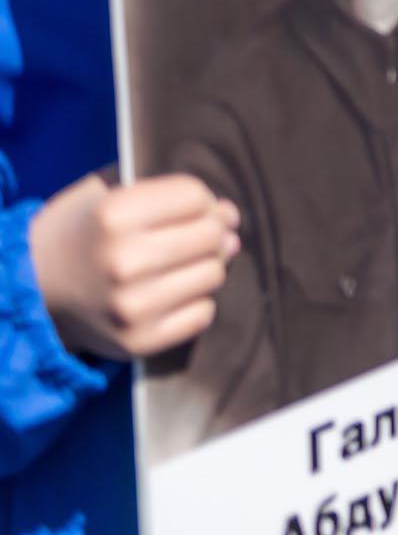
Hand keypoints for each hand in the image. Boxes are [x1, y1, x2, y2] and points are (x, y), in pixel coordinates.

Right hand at [29, 172, 238, 360]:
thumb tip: (229, 217)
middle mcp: (124, 261)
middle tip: (192, 237)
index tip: (191, 209)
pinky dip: (195, 302)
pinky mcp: (138, 341)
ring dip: (204, 266)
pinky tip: (171, 294)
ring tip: (178, 265)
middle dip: (209, 232)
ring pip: (213, 274)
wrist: (31, 291)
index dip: (202, 200)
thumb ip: (168, 193)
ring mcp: (132, 306)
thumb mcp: (106, 194)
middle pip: (211, 235)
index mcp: (114, 216)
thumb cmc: (79, 235)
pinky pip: (202, 314)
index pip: (196, 197)